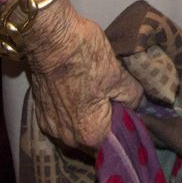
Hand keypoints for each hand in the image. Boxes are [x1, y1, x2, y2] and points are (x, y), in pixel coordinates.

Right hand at [22, 0, 141, 150]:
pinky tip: (80, 96)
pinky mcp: (41, 113)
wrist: (50, 38)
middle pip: (94, 141)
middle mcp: (68, 139)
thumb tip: (140, 106)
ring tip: (98, 98)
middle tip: (117, 103)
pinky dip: (72, 114)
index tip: (131, 114)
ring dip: (87, 121)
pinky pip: (62, 122)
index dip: (125, 130)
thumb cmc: (86, 56)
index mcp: (90, 134)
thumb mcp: (117, 75)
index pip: (115, 144)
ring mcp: (51, 127)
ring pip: (76, 132)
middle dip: (106, 126)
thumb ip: (133, 96)